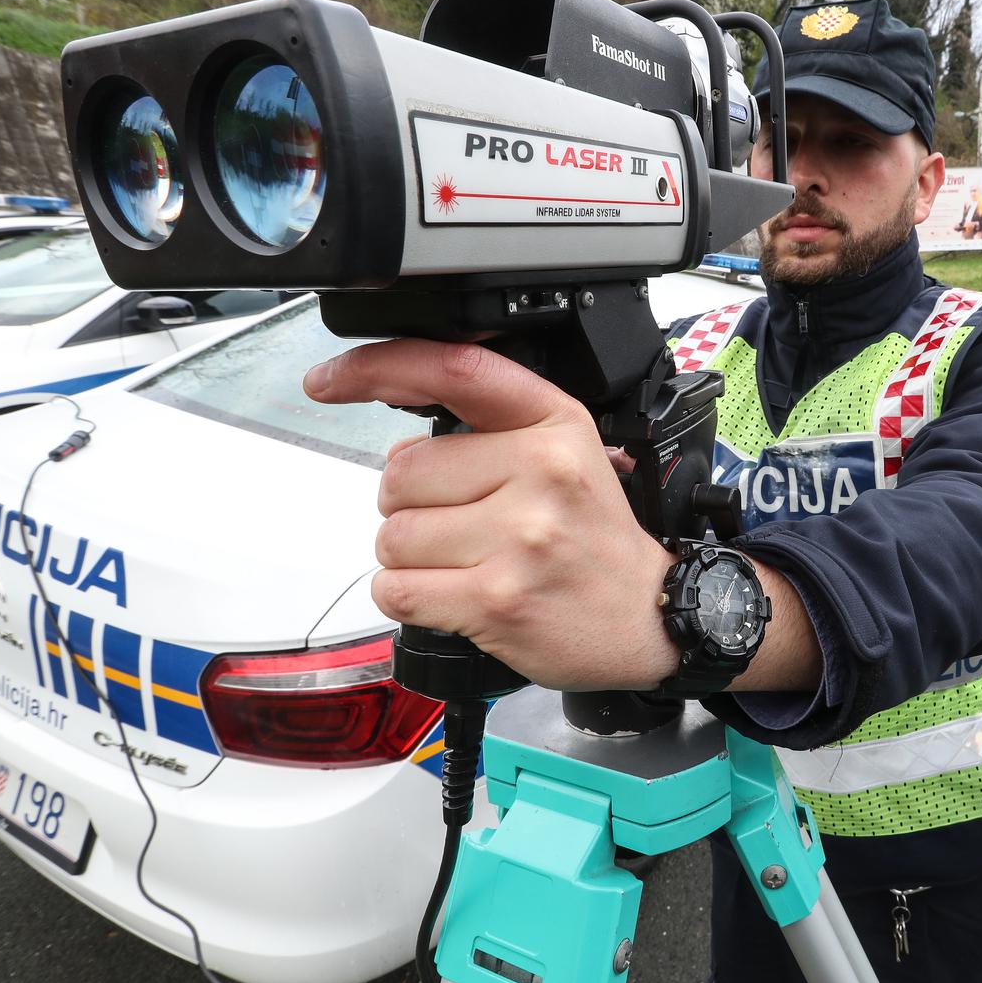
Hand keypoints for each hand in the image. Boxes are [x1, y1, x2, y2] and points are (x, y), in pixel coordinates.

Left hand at [304, 339, 677, 691]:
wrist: (652, 615)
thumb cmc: (597, 540)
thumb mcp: (567, 456)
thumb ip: (489, 434)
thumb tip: (398, 449)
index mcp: (554, 425)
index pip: (452, 370)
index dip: (376, 367)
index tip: (329, 379)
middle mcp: (540, 471)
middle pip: (401, 473)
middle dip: (411, 505)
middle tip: (466, 527)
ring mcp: (519, 536)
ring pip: (393, 535)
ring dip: (411, 556)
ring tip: (467, 564)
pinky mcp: (495, 599)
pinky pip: (397, 589)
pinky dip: (407, 596)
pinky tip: (452, 595)